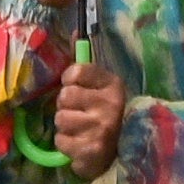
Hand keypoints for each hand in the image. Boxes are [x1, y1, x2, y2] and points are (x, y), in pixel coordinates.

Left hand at [52, 53, 125, 180]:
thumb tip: (74, 31)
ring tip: (80, 129)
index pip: (76, 70)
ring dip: (66, 126)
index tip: (77, 87)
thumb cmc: (105, 114)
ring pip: (60, 119)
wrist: (122, 153)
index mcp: (112, 84)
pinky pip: (61, 141)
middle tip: (80, 112)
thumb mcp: (101, 85)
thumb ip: (85, 62)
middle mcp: (110, 104)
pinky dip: (66, 144)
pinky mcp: (91, 151)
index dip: (70, 79)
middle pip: (64, 96)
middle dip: (67, 106)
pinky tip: (80, 144)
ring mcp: (101, 128)